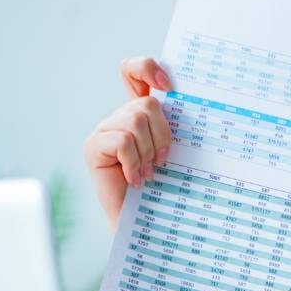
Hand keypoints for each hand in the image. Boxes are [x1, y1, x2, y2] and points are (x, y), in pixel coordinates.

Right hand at [82, 57, 173, 233]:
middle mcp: (120, 117)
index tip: (168, 87)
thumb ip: (177, 124)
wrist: (146, 222)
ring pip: (135, 121)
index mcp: (140, 111)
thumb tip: (196, 102)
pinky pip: (122, 141)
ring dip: (149, 151)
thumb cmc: (167, 187)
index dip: (148, 68)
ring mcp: (104, 130)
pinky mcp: (93, 146)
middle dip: (162, 135)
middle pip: (146, 105)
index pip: (134, 70)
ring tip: (148, 172)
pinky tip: (136, 179)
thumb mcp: (177, 150)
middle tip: (162, 161)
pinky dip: (135, 162)